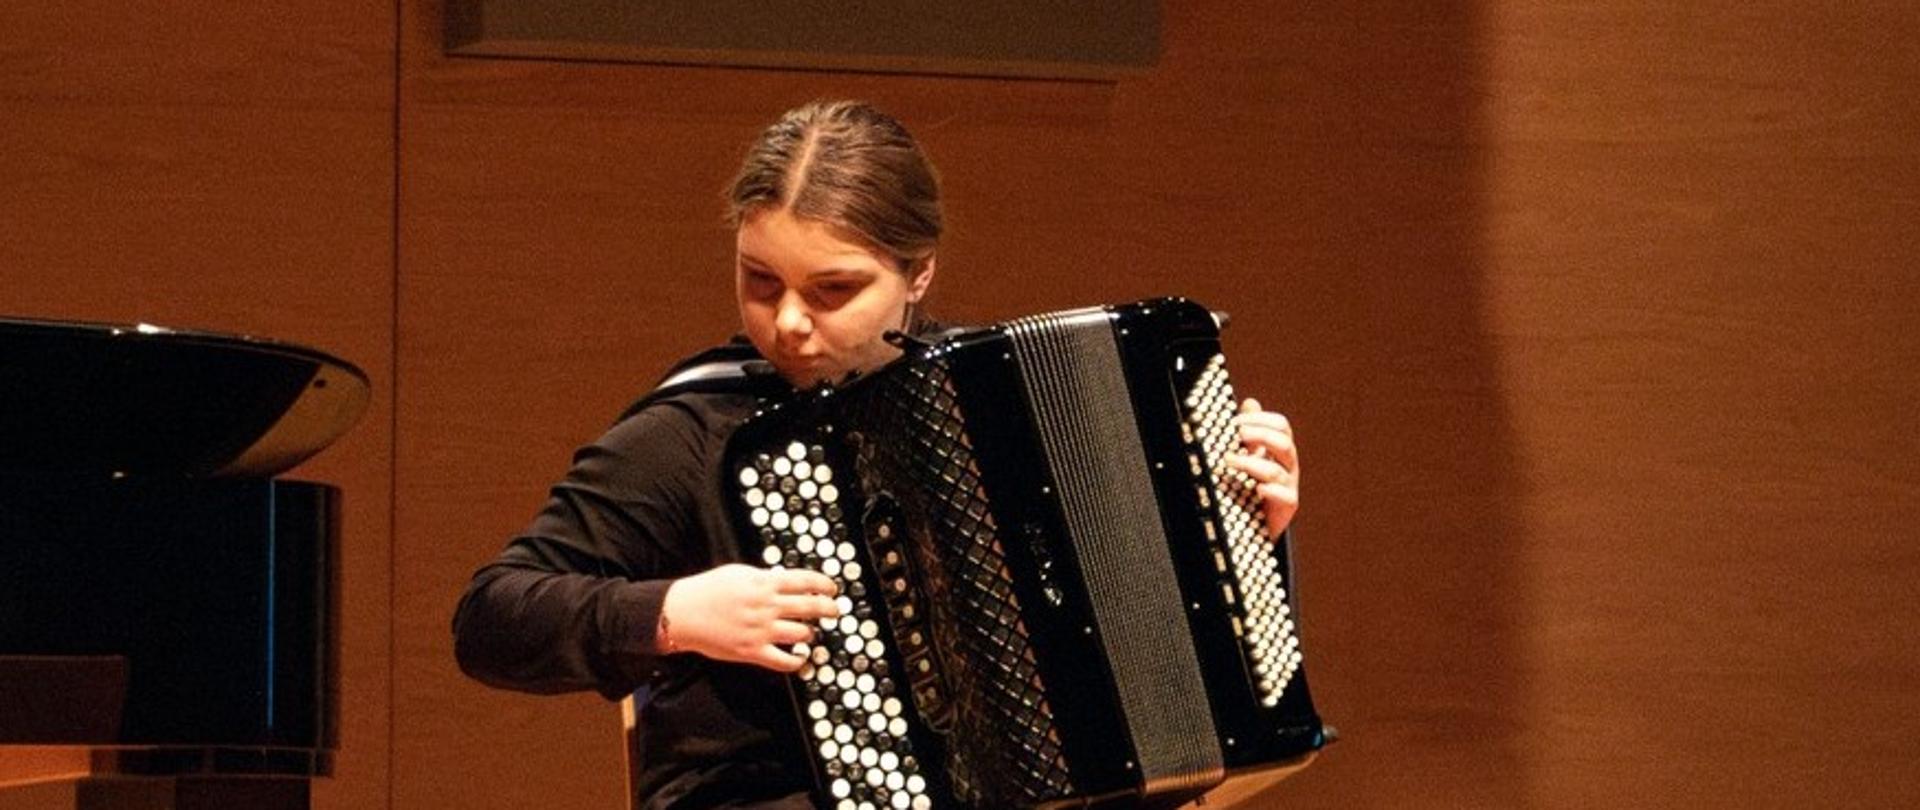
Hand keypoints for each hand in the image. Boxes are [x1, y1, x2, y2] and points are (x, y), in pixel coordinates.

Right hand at [659, 564, 841, 671]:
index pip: (806, 582)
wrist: (683, 613)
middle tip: (834, 611)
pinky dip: (797, 660)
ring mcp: (761, 631)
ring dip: (811, 633)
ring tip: (809, 632)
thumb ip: (764, 577)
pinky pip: (784, 661)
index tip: (832, 589)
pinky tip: (800, 657)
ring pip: (803, 634)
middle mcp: (767, 606)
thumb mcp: (739, 573)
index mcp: (764, 583)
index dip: (825, 585)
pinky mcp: (752, 652)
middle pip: (811, 607)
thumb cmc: (708, 590)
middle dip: (829, 609)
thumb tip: (785, 580)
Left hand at [1226, 398, 1299, 537]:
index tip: (1236, 421)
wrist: (1256, 521)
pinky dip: (1269, 490)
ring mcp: (1289, 485)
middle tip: (1237, 435)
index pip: (1281, 426)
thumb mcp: (1250, 454)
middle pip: (1284, 443)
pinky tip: (1256, 488)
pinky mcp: (1287, 505)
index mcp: (1280, 449)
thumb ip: (1250, 431)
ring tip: (1229, 460)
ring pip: (1276, 470)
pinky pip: (1284, 495)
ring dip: (1251, 463)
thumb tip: (1250, 402)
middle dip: (1260, 435)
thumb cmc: (1251, 483)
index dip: (1261, 420)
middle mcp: (1288, 465)